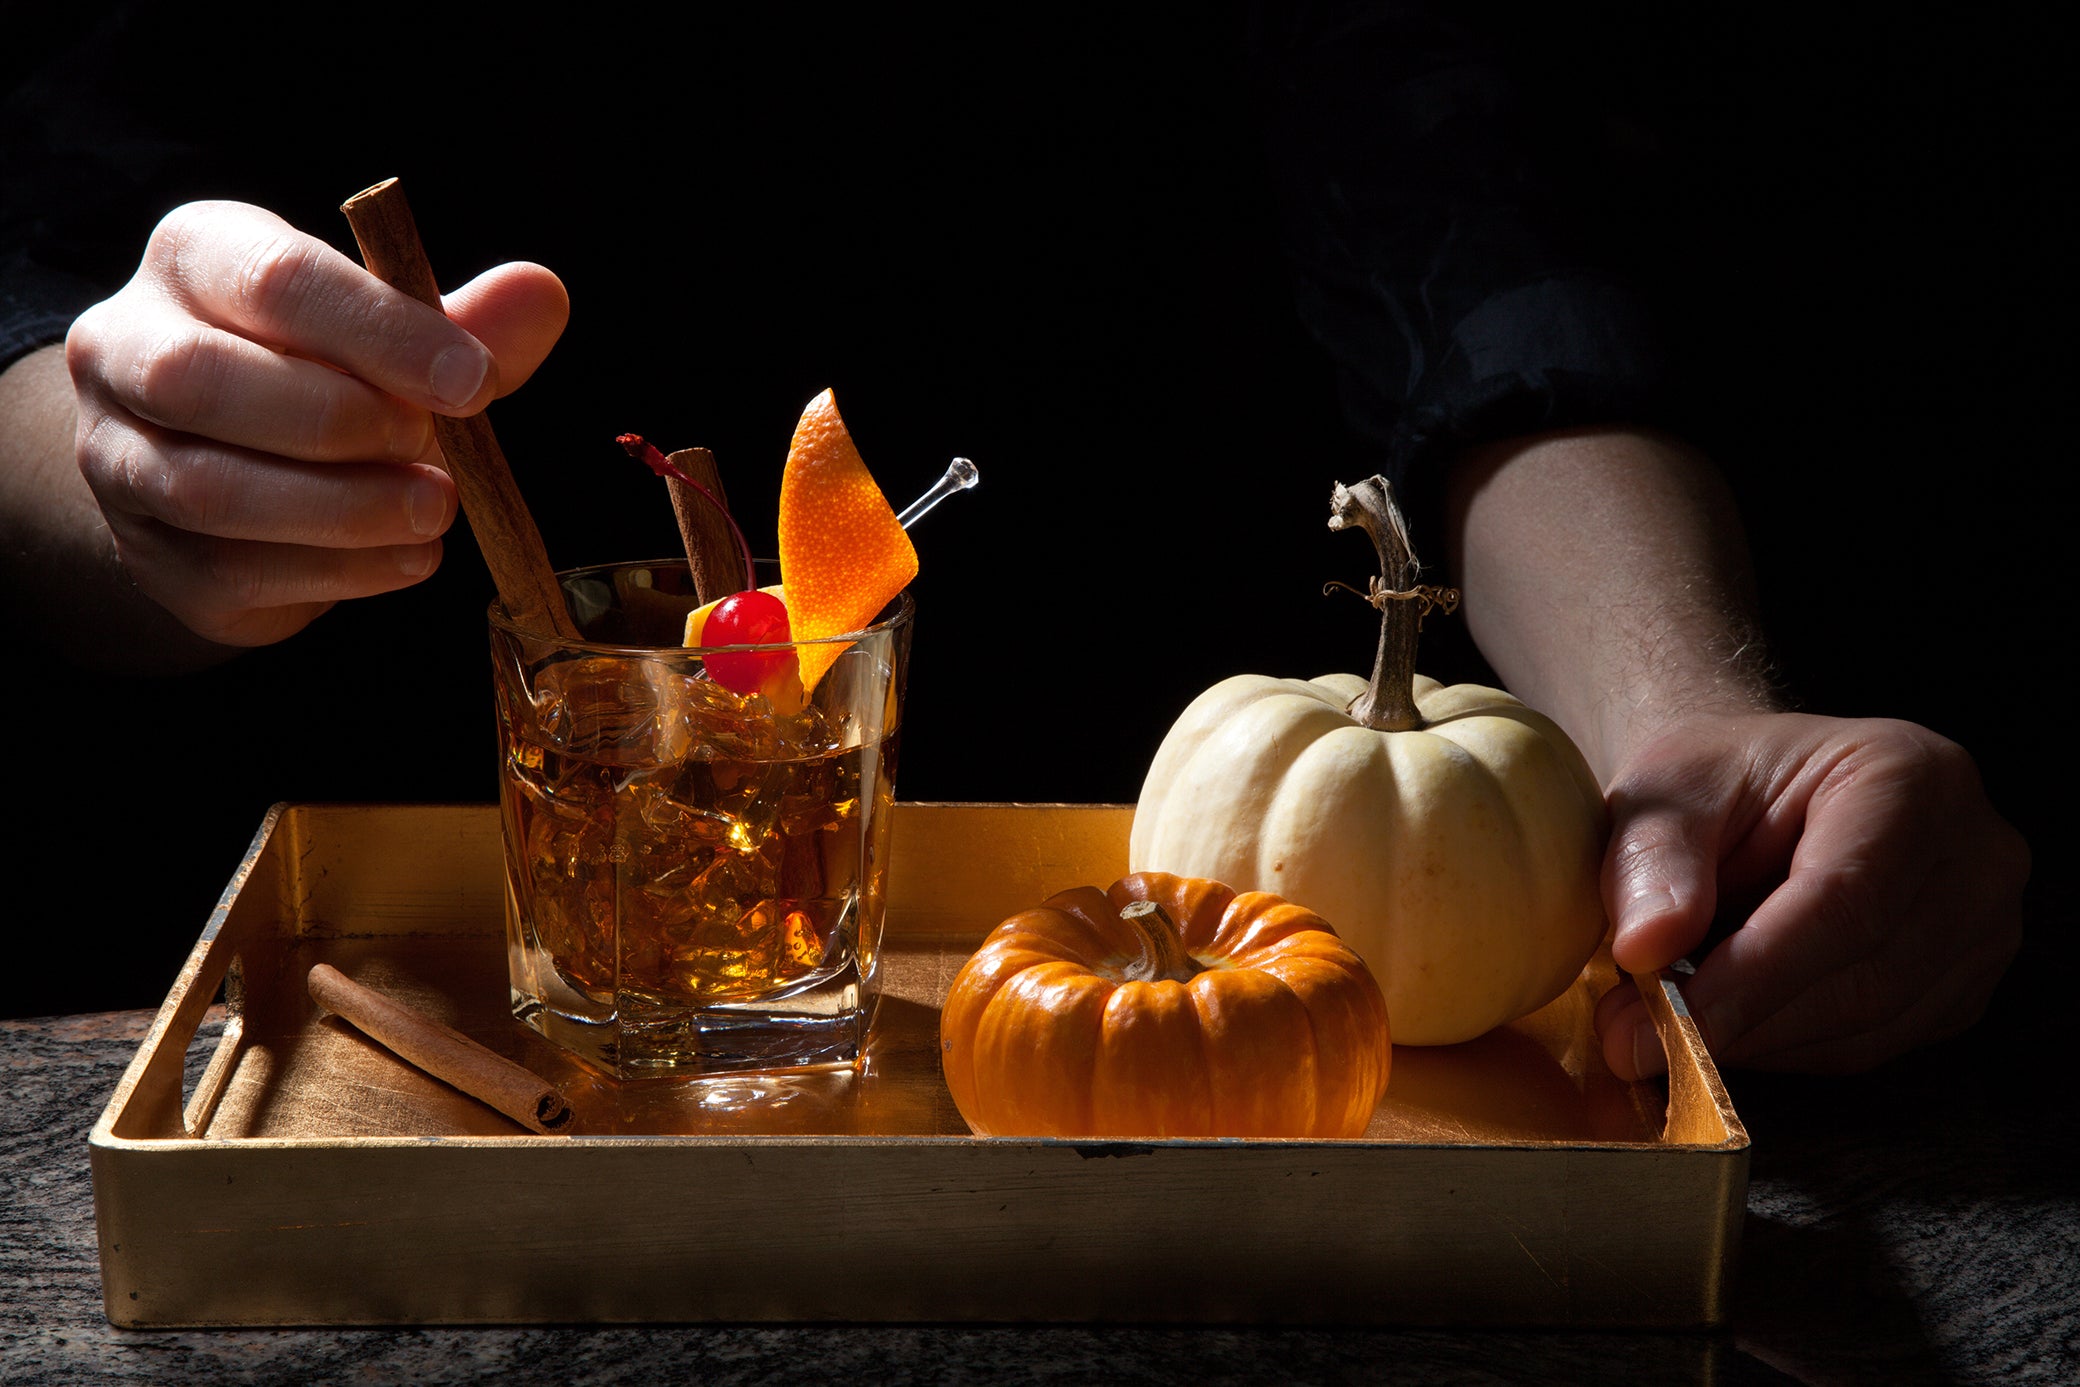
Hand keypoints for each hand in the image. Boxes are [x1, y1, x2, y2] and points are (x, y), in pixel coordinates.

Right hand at [63, 200, 568, 647]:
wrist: (237, 477)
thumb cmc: (325, 378)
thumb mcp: (396, 339)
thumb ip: (466, 324)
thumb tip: (542, 294)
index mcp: (196, 259)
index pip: (273, 278)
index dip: (382, 332)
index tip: (474, 381)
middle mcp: (126, 348)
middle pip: (203, 379)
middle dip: (340, 420)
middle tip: (430, 446)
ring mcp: (119, 459)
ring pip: (210, 489)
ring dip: (345, 508)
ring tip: (434, 509)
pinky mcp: (151, 557)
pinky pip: (235, 569)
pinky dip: (341, 570)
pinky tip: (408, 557)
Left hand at [1593, 711, 2028, 1078]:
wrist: (1758, 791)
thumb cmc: (1716, 781)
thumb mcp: (1663, 791)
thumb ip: (1651, 862)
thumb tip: (1646, 948)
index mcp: (1911, 776)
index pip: (1845, 900)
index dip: (1753, 975)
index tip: (1664, 1018)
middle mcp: (1976, 855)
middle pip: (1867, 977)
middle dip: (1741, 1020)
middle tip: (1633, 1036)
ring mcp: (1984, 928)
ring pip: (1869, 1028)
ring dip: (1755, 1040)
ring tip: (1662, 1020)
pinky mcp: (1961, 987)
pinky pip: (1872, 1047)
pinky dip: (1785, 1047)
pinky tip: (1727, 1016)